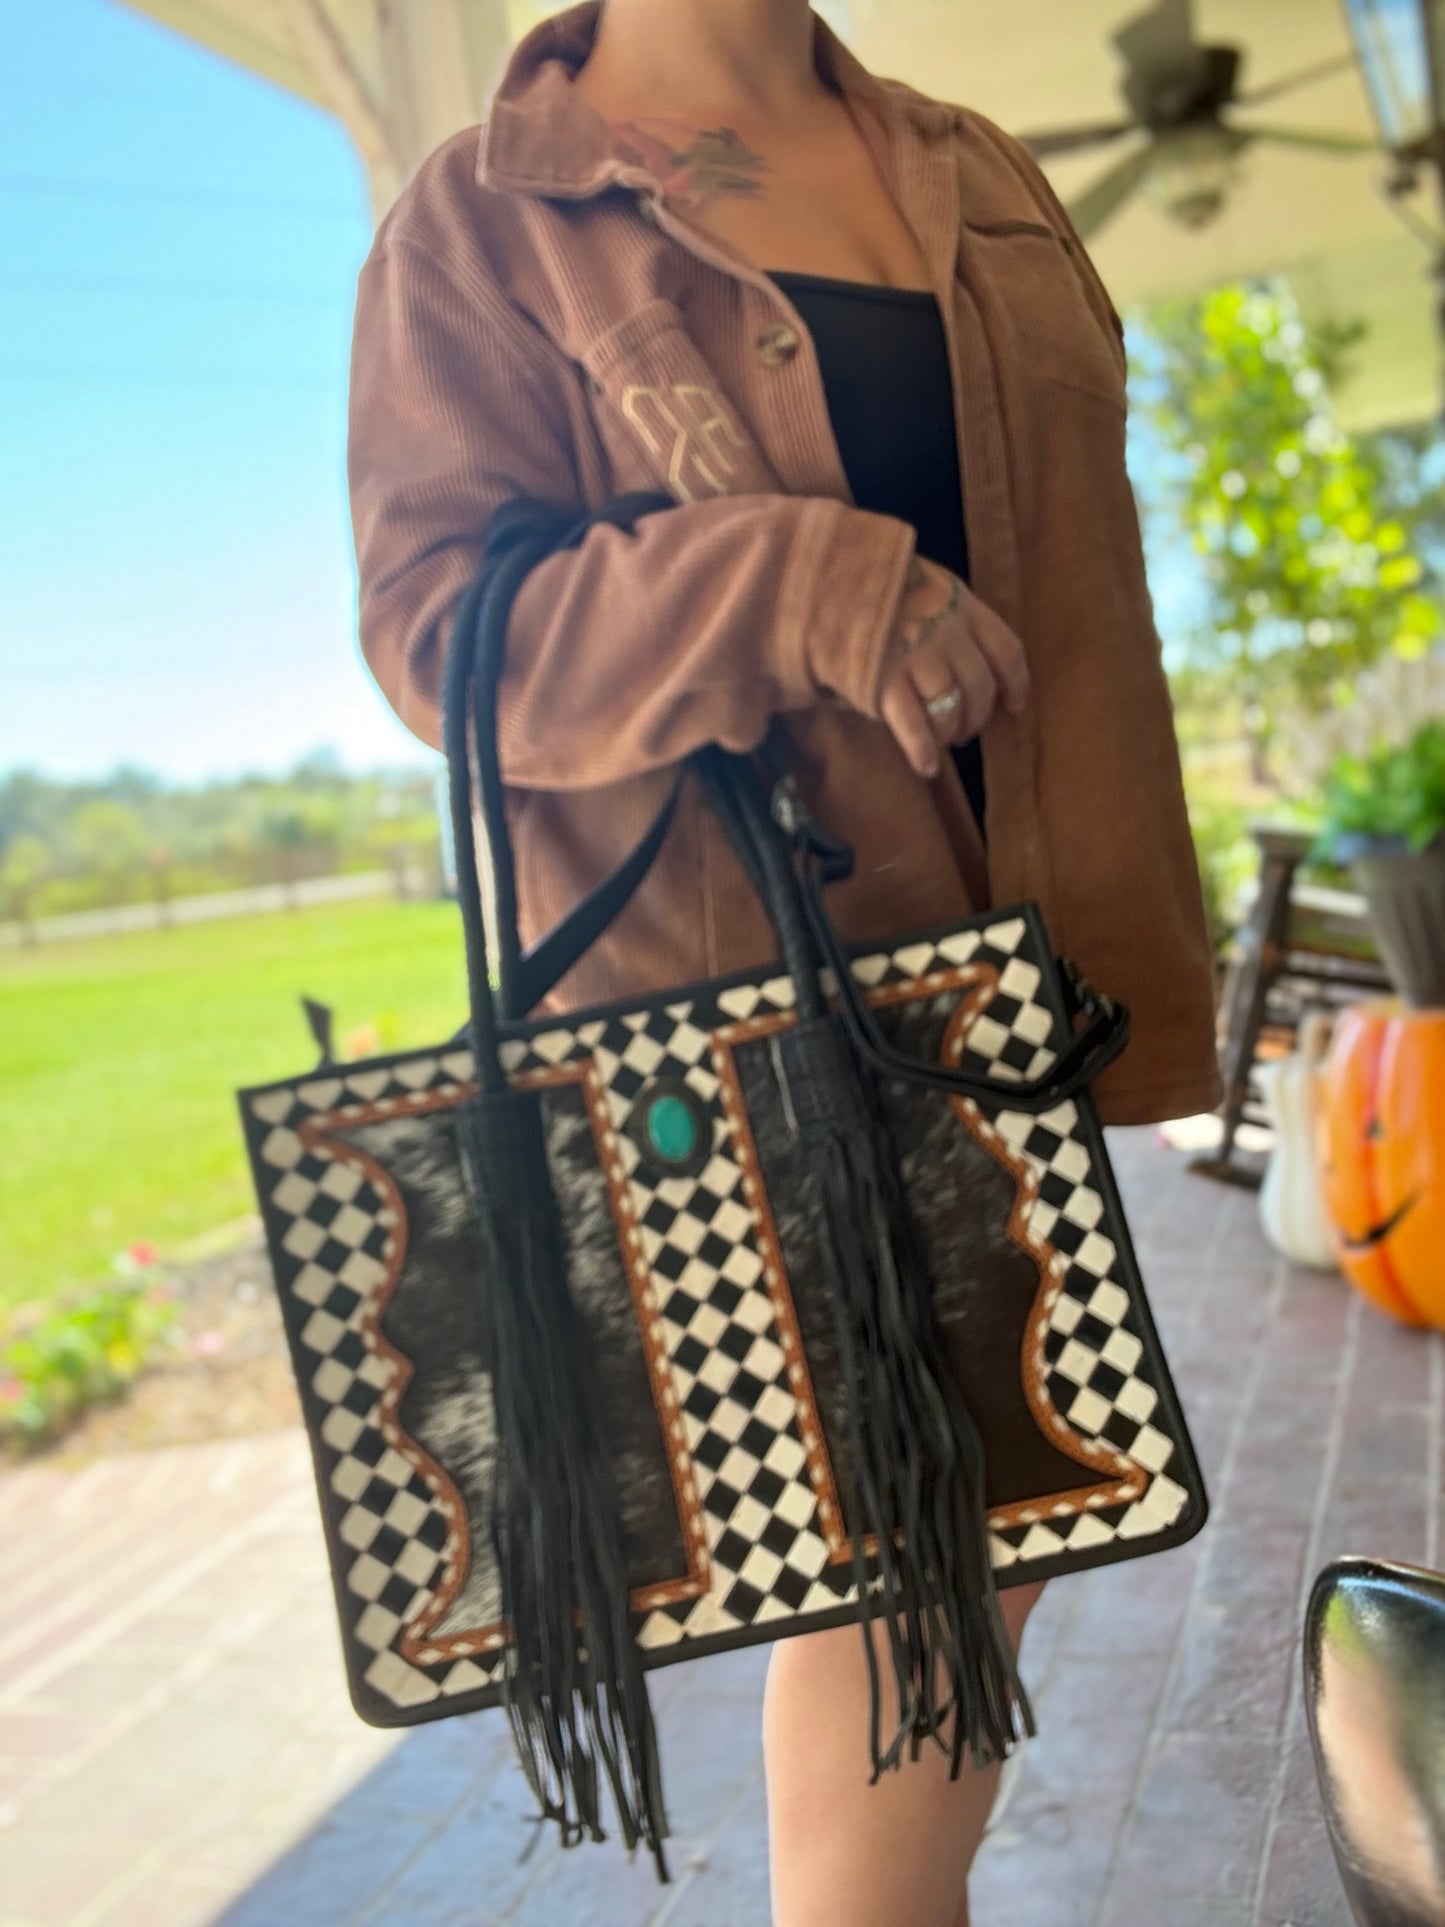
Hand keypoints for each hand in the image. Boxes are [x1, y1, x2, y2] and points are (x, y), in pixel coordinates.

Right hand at [879, 557, 1029, 779]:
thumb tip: (962, 658)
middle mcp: (948, 633)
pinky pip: (915, 724)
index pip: (1007, 651)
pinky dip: (923, 749)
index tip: (1014, 706)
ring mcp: (918, 657)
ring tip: (942, 742)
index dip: (1015, 684)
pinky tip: (927, 766)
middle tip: (965, 731)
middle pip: (980, 688)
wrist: (827, 578)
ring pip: (950, 708)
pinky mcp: (886, 680)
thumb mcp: (925, 582)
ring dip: (950, 733)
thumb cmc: (876, 584)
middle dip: (977, 717)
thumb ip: (947, 612)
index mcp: (963, 605)